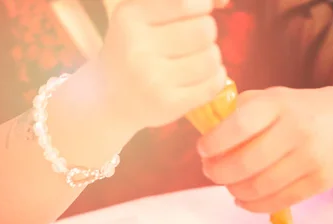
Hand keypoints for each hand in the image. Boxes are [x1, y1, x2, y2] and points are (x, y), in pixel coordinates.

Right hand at [100, 0, 228, 130]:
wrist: (108, 99)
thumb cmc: (130, 49)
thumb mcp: (139, 14)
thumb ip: (176, 2)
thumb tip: (224, 0)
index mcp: (130, 18)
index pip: (186, 3)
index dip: (202, 6)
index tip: (197, 12)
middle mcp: (139, 49)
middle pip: (205, 30)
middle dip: (207, 33)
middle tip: (194, 41)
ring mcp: (153, 80)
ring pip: (211, 59)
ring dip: (212, 57)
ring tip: (198, 60)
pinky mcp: (168, 105)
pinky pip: (212, 85)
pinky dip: (216, 78)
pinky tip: (204, 77)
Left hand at [197, 86, 332, 212]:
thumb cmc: (297, 112)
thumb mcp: (271, 99)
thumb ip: (239, 112)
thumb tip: (207, 134)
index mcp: (279, 103)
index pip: (239, 125)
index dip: (215, 143)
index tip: (203, 150)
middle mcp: (297, 129)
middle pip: (245, 164)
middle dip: (218, 172)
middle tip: (211, 171)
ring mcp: (311, 158)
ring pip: (258, 187)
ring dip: (234, 190)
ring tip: (228, 184)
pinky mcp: (319, 182)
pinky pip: (276, 202)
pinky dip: (251, 205)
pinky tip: (243, 198)